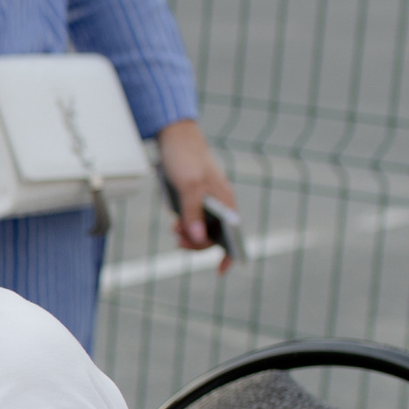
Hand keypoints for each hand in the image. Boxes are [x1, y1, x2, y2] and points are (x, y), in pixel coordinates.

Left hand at [156, 120, 238, 259]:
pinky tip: (174, 223)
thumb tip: (199, 238)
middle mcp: (220, 204)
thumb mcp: (189, 186)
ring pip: (201, 229)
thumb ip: (194, 213)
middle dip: (197, 243)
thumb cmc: (186, 158)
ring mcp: (207, 202)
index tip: (221, 270)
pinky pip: (192, 220)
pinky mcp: (194, 200)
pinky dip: (184, 225)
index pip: (234, 234)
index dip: (229, 254)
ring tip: (174, 231)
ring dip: (188, 235)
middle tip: (178, 241)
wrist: (175, 137)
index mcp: (226, 201)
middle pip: (214, 236)